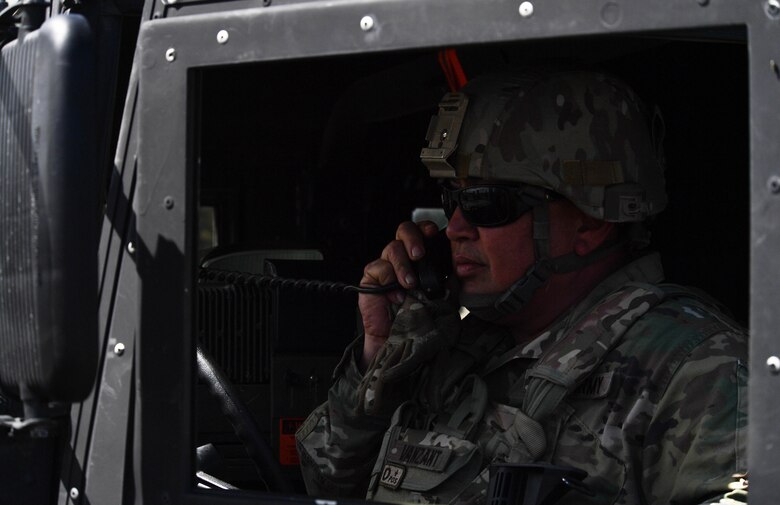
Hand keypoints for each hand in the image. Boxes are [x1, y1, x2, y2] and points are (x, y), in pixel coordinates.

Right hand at [357, 220, 440, 370]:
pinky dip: (388, 279)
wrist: (400, 342)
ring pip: (391, 248)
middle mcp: (402, 258)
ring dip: (402, 265)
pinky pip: (377, 268)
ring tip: (410, 284)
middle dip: (412, 238)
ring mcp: (386, 266)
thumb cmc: (419, 319)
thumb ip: (449, 280)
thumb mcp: (442, 298)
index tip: (433, 233)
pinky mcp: (371, 279)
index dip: (425, 228)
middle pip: (403, 230)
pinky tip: (396, 296)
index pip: (421, 232)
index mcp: (419, 258)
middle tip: (419, 254)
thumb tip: (459, 267)